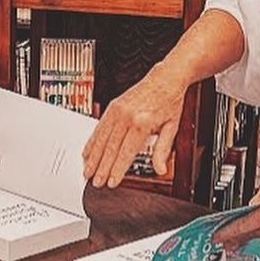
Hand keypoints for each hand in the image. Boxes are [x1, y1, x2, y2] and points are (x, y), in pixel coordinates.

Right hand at [82, 65, 187, 187]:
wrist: (165, 78)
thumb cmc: (169, 102)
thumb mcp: (172, 127)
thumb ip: (163, 150)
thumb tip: (160, 169)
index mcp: (142, 123)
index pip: (126, 152)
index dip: (117, 169)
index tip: (111, 182)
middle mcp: (127, 116)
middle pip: (110, 148)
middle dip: (101, 168)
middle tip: (95, 182)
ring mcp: (117, 111)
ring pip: (101, 139)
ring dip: (93, 157)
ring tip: (87, 171)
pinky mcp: (112, 107)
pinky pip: (99, 127)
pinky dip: (92, 142)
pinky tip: (87, 153)